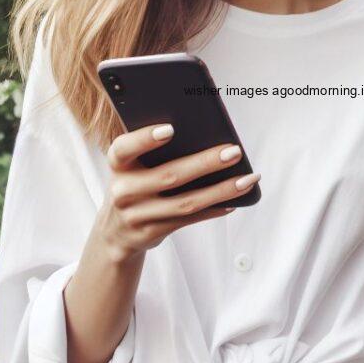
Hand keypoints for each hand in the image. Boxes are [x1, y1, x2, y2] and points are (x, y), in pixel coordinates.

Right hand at [91, 123, 259, 262]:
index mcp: (118, 164)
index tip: (171, 129)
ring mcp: (136, 215)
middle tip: (234, 152)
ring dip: (221, 191)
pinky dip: (214, 209)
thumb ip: (154, 152)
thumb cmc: (135, 184)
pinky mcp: (151, 233)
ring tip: (247, 180)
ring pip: (185, 202)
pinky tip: (234, 201)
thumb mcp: (132, 166)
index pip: (125, 148)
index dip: (145, 139)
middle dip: (205, 163)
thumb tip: (207, 137)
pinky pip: (188, 220)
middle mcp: (123, 190)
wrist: (116, 231)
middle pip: (169, 176)